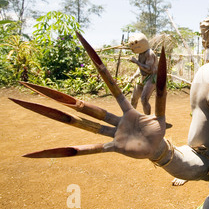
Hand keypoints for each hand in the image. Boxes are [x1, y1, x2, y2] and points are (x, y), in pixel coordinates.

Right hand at [11, 32, 167, 159]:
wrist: (157, 149)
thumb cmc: (157, 131)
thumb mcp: (160, 111)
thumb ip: (160, 94)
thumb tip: (165, 71)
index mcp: (125, 110)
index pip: (112, 88)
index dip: (102, 72)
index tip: (92, 57)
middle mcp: (114, 120)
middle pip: (90, 107)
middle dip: (69, 99)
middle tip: (44, 88)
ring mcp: (112, 133)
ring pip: (87, 125)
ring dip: (67, 120)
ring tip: (46, 110)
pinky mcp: (114, 147)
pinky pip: (93, 149)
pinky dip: (75, 151)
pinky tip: (57, 152)